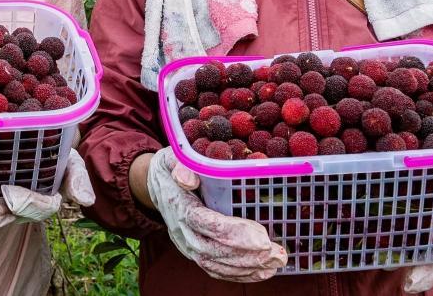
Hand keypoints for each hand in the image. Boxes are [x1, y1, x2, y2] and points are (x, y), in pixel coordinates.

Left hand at [0, 149, 94, 235]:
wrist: (43, 142)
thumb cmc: (59, 155)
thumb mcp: (72, 163)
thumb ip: (77, 178)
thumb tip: (85, 200)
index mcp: (46, 198)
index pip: (39, 204)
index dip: (25, 201)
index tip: (10, 196)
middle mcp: (24, 204)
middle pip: (8, 213)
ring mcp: (5, 200)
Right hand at [145, 147, 285, 281]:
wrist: (154, 187)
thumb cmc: (169, 169)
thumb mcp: (172, 158)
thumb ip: (179, 164)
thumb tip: (189, 178)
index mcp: (180, 207)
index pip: (208, 225)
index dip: (236, 233)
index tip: (263, 236)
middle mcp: (182, 232)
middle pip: (215, 251)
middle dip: (249, 255)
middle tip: (278, 253)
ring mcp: (187, 246)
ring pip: (217, 265)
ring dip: (248, 268)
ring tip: (276, 263)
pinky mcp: (194, 254)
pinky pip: (216, 270)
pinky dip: (240, 274)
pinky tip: (262, 271)